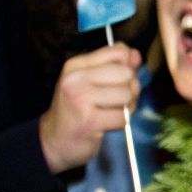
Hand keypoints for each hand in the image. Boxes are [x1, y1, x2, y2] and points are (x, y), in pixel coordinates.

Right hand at [37, 44, 140, 171]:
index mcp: (76, 65)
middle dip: (130, 89)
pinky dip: (120, 122)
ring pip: (127, 95)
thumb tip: (136, 55)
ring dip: (126, 107)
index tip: (120, 79)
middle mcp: (76, 78)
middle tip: (115, 100)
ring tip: (111, 111)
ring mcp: (81, 100)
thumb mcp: (90, 81)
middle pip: (126, 74)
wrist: (55, 140)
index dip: (128, 67)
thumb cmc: (76, 108)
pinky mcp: (89, 122)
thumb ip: (115, 66)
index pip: (119, 52)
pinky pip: (123, 117)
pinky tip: (107, 123)